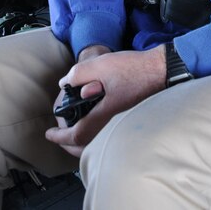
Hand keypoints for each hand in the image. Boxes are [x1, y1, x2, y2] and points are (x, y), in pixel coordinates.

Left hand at [46, 44, 166, 157]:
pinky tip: (94, 119)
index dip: (59, 136)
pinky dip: (94, 133)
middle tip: (59, 134)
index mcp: (104, 116)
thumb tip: (66, 83)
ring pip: (96, 142)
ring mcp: (121, 124)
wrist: (161, 69)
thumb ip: (78, 73)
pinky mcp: (128, 118)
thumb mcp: (101, 64)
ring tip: (74, 128)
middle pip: (85, 146)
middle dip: (69, 142)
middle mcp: (112, 126)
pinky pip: (106, 134)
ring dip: (82, 138)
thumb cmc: (134, 69)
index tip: (49, 134)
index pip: (76, 136)